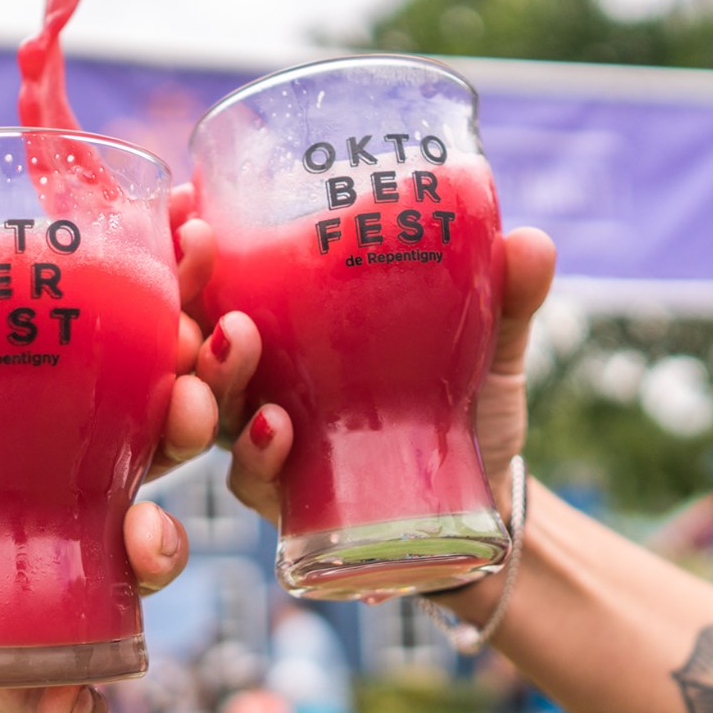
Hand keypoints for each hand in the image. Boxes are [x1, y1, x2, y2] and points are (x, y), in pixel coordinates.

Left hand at [0, 224, 219, 712]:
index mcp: (4, 409)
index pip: (107, 347)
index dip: (170, 302)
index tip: (197, 249)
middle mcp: (38, 484)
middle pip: (154, 444)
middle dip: (199, 414)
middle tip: (192, 400)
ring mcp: (29, 571)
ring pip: (133, 561)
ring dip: (162, 547)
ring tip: (146, 542)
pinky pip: (59, 685)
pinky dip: (79, 699)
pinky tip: (76, 698)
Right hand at [195, 221, 557, 521]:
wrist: (483, 512)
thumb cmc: (465, 411)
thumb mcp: (486, 345)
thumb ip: (505, 298)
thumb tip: (530, 241)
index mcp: (291, 333)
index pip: (219, 281)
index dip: (186, 246)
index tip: (181, 200)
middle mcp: (264, 384)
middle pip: (193, 340)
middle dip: (181, 297)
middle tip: (197, 253)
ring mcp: (268, 443)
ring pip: (210, 408)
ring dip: (215, 372)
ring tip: (236, 339)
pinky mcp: (287, 503)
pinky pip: (253, 480)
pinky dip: (260, 454)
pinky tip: (278, 430)